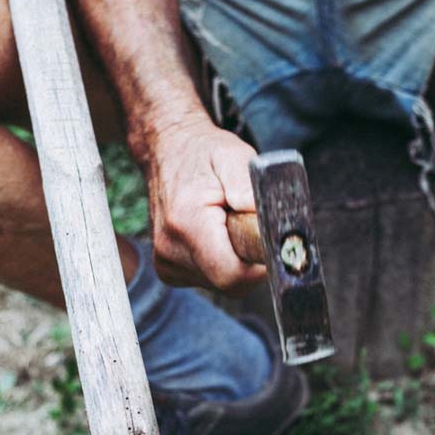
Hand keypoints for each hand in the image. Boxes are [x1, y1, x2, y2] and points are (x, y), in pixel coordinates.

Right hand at [141, 120, 264, 295]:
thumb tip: (268, 220)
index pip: (232, 275)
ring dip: (235, 260)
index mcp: (187, 223)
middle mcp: (170, 248)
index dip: (258, 263)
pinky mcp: (168, 269)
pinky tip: (214, 235)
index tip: (265, 238)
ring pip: (222, 283)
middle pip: (230, 282)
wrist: (168, 151)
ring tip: (226, 224)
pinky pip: (209, 280)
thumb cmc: (204, 154)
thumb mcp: (233, 156)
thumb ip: (250, 187)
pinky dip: (220, 262)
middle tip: (246, 225)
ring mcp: (166, 262)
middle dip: (249, 260)